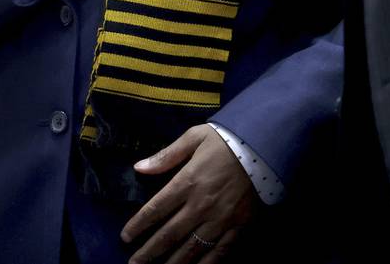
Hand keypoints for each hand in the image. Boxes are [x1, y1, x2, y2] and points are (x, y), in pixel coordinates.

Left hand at [121, 125, 257, 262]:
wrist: (263, 147)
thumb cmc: (225, 140)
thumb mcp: (194, 138)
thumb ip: (166, 156)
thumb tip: (139, 167)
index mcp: (187, 182)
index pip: (156, 209)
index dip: (139, 225)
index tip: (126, 237)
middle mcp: (200, 206)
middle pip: (169, 234)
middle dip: (149, 251)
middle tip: (133, 263)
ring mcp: (219, 220)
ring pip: (191, 249)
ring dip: (172, 263)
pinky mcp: (237, 227)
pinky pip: (218, 252)